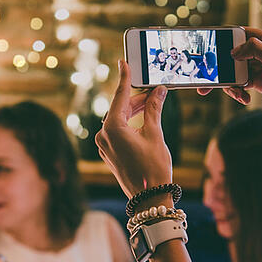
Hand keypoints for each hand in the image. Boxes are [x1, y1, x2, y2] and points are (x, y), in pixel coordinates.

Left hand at [95, 60, 171, 198]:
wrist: (149, 199)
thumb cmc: (153, 168)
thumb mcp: (155, 134)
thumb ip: (154, 109)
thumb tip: (158, 91)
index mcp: (112, 128)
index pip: (120, 96)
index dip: (125, 78)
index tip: (124, 62)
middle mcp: (103, 136)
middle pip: (119, 108)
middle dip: (136, 98)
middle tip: (154, 89)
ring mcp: (104, 147)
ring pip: (119, 120)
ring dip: (134, 111)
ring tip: (152, 104)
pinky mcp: (109, 155)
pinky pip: (117, 133)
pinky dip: (130, 124)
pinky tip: (143, 121)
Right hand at [198, 27, 261, 118]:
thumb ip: (255, 50)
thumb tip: (234, 51)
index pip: (240, 34)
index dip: (224, 40)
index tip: (210, 49)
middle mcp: (260, 53)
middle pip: (232, 57)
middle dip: (219, 70)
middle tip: (206, 84)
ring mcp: (259, 69)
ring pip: (234, 74)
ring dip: (230, 86)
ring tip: (236, 95)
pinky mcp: (259, 83)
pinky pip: (241, 86)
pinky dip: (239, 93)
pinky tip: (244, 100)